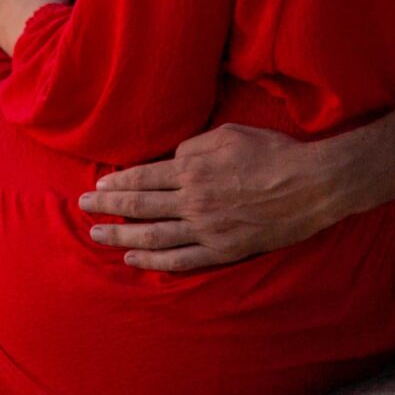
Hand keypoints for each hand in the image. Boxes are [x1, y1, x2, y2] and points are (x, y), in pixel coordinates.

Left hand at [78, 124, 359, 271]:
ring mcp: (207, 229)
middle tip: (83, 209)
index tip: (97, 188)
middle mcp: (193, 201)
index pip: (143, 178)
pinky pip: (181, 259)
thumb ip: (194, 146)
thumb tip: (172, 158)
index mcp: (192, 169)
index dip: (117, 184)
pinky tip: (134, 258)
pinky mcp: (224, 250)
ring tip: (98, 235)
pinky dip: (154, 260)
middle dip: (107, 208)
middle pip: (140, 206)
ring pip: (152, 236)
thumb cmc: (272, 152)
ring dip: (121, 236)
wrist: (312, 185)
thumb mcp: (228, 134)